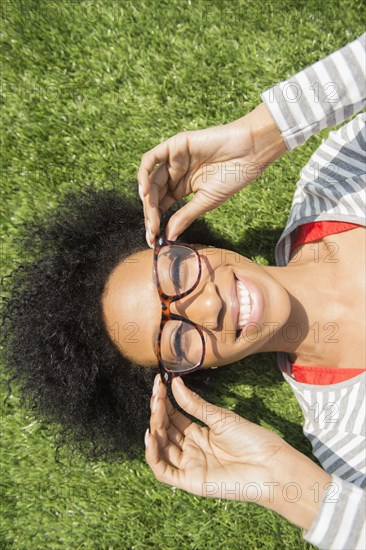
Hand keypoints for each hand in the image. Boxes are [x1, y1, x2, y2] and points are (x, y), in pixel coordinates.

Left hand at [138, 103, 285, 245]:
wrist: (249, 153)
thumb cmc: (233, 177)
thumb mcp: (206, 202)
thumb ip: (184, 216)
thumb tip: (168, 237)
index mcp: (182, 188)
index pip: (161, 206)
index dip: (155, 223)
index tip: (153, 241)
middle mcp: (175, 173)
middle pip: (153, 195)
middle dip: (150, 215)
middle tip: (152, 232)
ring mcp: (173, 159)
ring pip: (150, 180)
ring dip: (147, 199)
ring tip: (151, 217)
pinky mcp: (174, 145)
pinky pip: (151, 158)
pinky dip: (143, 174)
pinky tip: (145, 192)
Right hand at [145, 375, 330, 529]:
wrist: (270, 465)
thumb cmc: (251, 439)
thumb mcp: (220, 417)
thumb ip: (194, 404)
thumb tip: (175, 383)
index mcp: (199, 433)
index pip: (173, 416)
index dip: (164, 401)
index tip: (158, 383)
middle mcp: (192, 449)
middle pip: (166, 430)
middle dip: (158, 411)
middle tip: (157, 393)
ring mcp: (190, 465)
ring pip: (162, 448)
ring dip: (155, 428)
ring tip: (156, 409)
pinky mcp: (190, 481)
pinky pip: (164, 471)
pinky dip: (153, 455)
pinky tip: (152, 436)